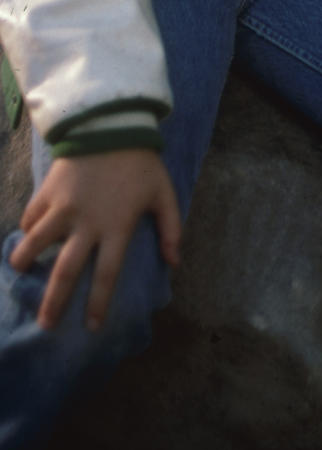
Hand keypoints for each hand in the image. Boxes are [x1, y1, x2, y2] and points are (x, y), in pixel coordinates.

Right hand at [10, 150, 180, 331]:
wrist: (112, 123)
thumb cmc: (140, 161)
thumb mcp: (163, 192)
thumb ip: (171, 228)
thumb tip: (174, 263)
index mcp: (116, 226)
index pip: (107, 273)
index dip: (99, 303)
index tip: (92, 327)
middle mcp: (87, 222)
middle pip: (66, 270)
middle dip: (55, 301)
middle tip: (45, 325)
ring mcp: (63, 207)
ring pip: (37, 242)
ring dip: (26, 261)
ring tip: (19, 274)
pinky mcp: (48, 190)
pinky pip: (32, 216)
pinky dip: (28, 228)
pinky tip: (26, 236)